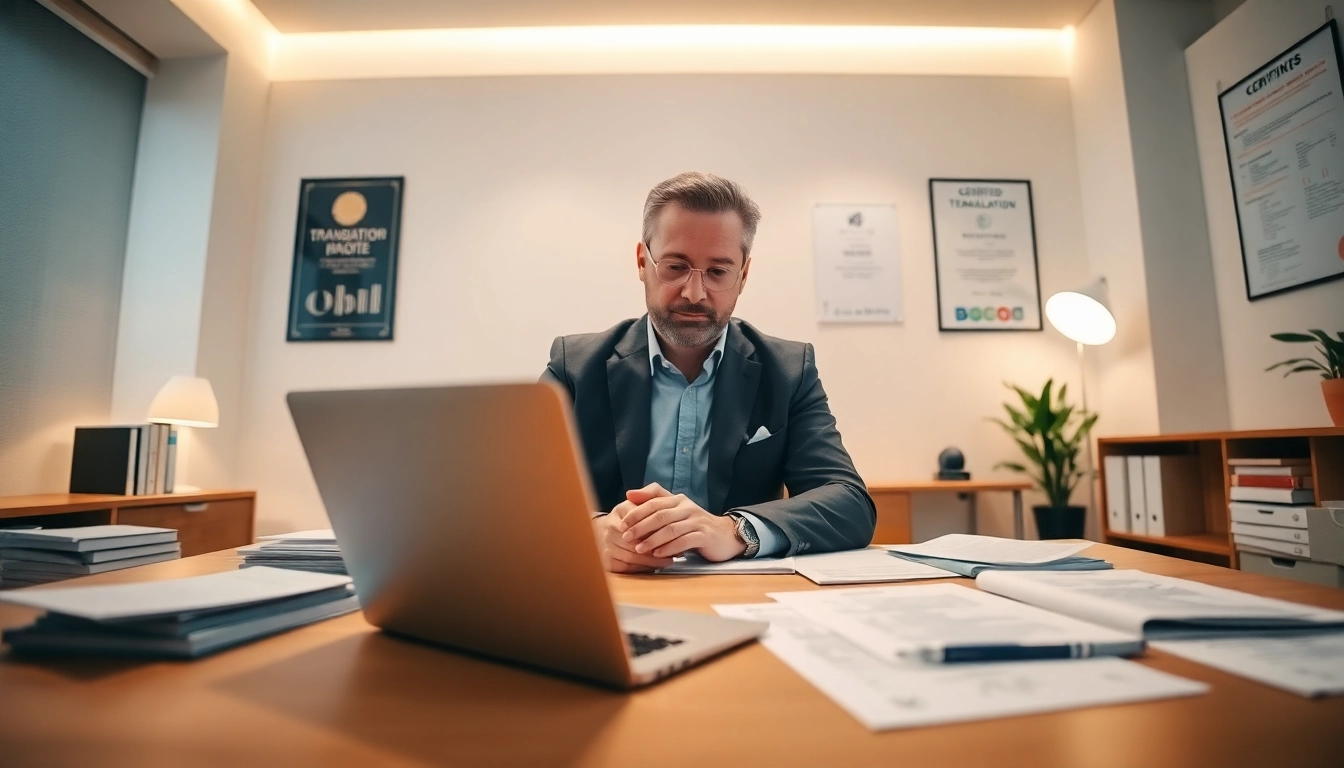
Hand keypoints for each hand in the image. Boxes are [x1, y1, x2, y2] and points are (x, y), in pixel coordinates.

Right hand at [592, 498, 673, 573]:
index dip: (656, 532)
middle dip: (655, 549)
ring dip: (651, 561)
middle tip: (674, 553)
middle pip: (634, 543)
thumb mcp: (644, 502)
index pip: (639, 523)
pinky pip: (626, 568)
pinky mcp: (608, 561)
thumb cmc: (636, 515)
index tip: (673, 536)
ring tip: (668, 560)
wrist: (613, 529)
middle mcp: (609, 528)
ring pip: (631, 558)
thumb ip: (654, 497)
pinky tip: (655, 567)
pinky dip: (642, 568)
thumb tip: (667, 507)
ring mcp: (607, 545)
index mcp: (620, 511)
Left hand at [616, 483, 746, 561]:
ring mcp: (697, 521)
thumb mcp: (675, 510)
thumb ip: (653, 500)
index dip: (636, 513)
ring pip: (671, 529)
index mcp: (678, 499)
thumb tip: (629, 494)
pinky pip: (684, 541)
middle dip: (641, 527)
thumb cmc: (694, 524)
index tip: (621, 524)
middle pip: (660, 515)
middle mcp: (688, 507)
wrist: (726, 535)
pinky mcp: (705, 536)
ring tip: (639, 549)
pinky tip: (658, 555)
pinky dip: (669, 548)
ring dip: (653, 540)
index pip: (654, 502)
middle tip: (626, 537)